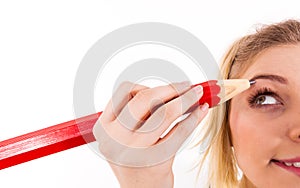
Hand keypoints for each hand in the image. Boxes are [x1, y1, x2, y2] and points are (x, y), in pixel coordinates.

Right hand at [93, 81, 208, 187]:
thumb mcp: (125, 135)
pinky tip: (200, 112)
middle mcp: (115, 138)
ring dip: (186, 100)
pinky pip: (179, 132)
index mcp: (104, 128)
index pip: (124, 92)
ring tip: (197, 95)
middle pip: (145, 99)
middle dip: (171, 89)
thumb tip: (169, 89)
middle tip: (186, 86)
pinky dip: (193, 119)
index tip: (164, 87)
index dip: (147, 85)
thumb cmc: (135, 160)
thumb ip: (138, 113)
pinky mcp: (156, 161)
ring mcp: (134, 151)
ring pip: (164, 113)